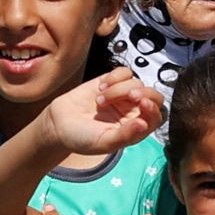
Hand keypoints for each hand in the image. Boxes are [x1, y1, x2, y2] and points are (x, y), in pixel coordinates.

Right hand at [42, 68, 165, 157]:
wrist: (58, 124)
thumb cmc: (81, 139)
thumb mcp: (103, 142)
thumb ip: (124, 135)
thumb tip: (144, 124)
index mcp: (135, 129)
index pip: (156, 116)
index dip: (153, 108)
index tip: (142, 103)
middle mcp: (132, 111)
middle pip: (153, 95)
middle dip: (144, 93)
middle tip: (130, 96)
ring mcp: (123, 96)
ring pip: (136, 82)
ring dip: (119, 89)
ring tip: (100, 101)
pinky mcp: (111, 82)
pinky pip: (124, 72)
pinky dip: (115, 77)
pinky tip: (101, 88)